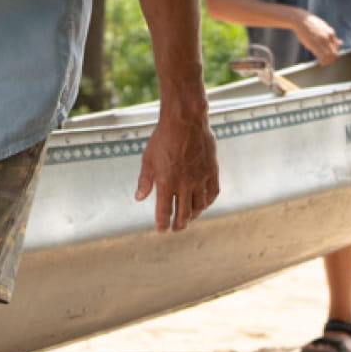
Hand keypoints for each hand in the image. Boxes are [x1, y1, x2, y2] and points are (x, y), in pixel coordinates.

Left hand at [135, 108, 219, 232]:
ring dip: (193, 215)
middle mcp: (184, 184)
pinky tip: (203, 205)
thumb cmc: (162, 139)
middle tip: (176, 228)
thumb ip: (144, 181)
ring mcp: (199, 179)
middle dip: (179, 224)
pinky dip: (207, 203)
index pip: (164, 211)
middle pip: (183, 213)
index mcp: (165, 183)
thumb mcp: (148, 159)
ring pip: (198, 206)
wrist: (185, 122)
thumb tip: (139, 198)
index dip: (162, 223)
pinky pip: (212, 194)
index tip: (162, 229)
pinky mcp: (211, 172)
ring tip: (188, 218)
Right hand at [293, 11, 339, 65]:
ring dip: (328, 62)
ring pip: (329, 56)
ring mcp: (321, 41)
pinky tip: (321, 63)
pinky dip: (322, 61)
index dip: (335, 54)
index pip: (337, 47)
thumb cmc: (311, 24)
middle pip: (334, 53)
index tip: (331, 57)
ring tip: (325, 64)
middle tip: (329, 63)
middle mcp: (328, 38)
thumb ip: (332, 36)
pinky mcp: (313, 45)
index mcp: (331, 33)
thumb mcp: (325, 28)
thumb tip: (341, 43)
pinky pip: (321, 56)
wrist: (301, 20)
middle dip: (333, 59)